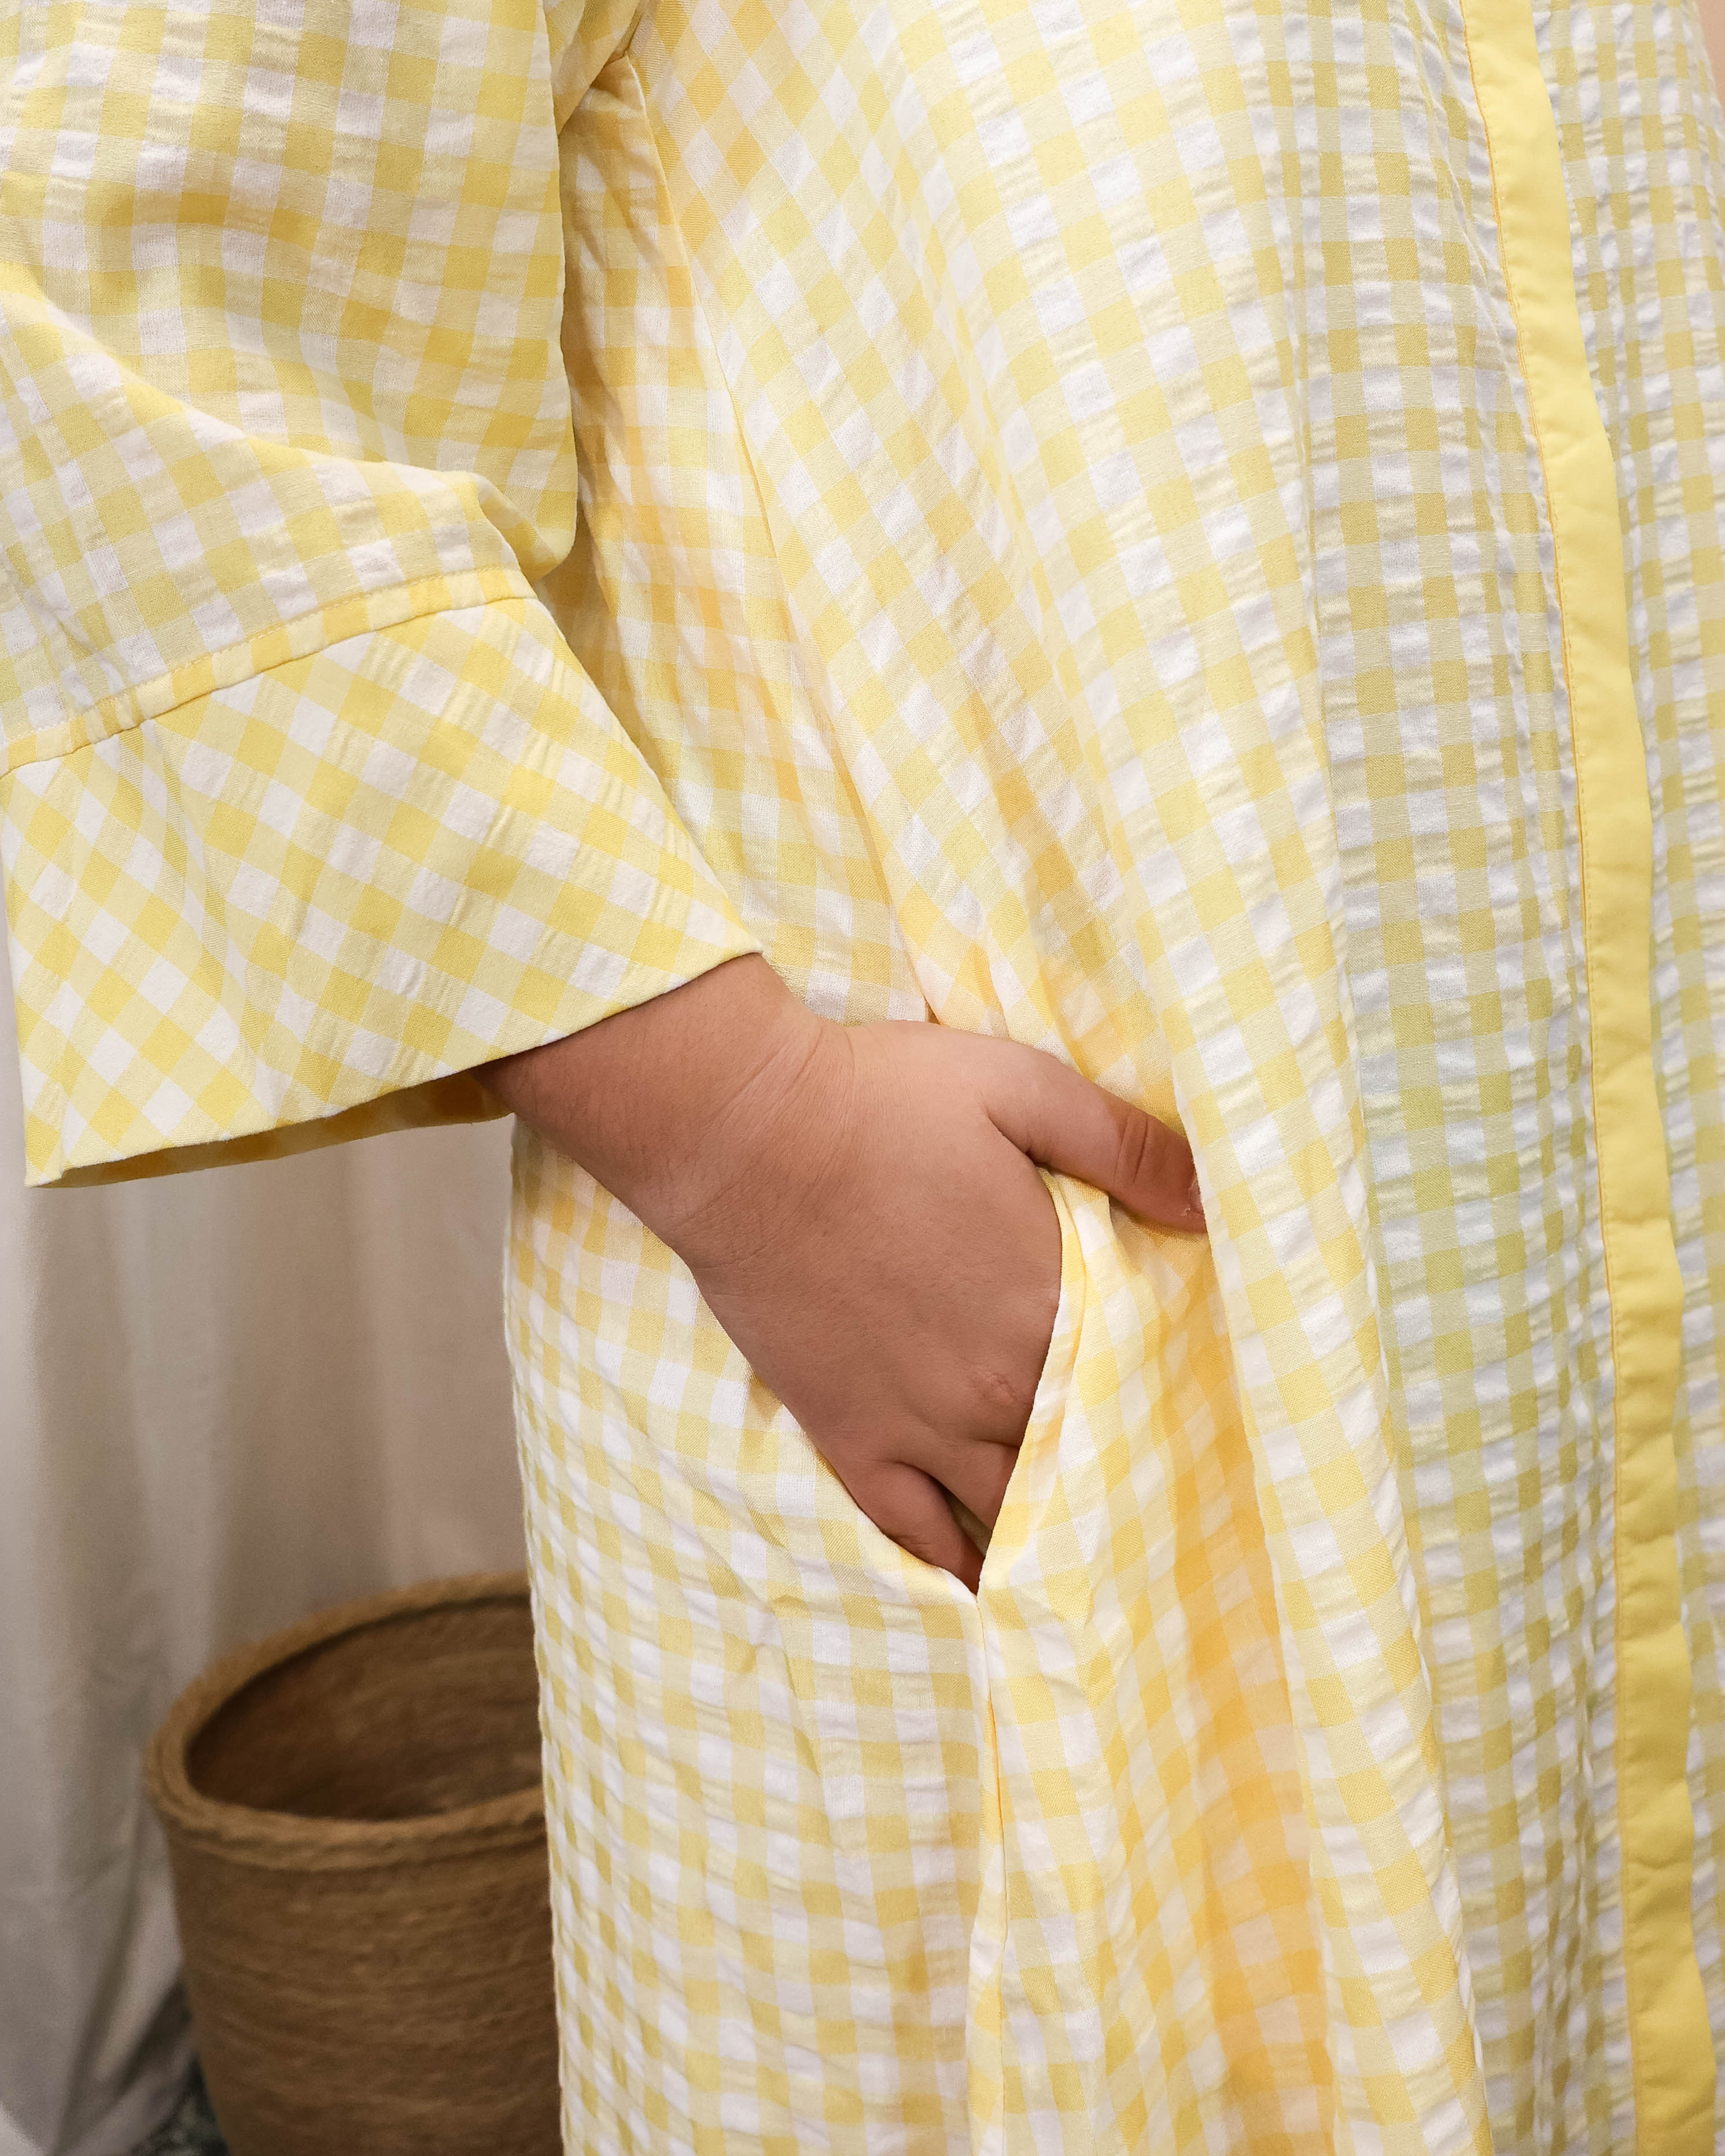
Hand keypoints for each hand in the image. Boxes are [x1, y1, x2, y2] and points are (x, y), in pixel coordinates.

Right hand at [484, 958, 1202, 1588]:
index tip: (1190, 1414)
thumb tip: (1214, 1204)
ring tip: (1087, 1567)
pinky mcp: (848, 1436)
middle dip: (1114, 1480)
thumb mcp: (1024, 1089)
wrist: (744, 1132)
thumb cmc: (883, 1099)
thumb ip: (1125, 1148)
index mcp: (1049, 1301)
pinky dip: (954, 1564)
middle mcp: (996, 1384)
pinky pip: (911, 1530)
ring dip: (1046, 1534)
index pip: (1134, 1376)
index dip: (1161, 1394)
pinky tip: (983, 1586)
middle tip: (1154, 1513)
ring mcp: (918, 1422)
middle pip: (1078, 1458)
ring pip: (1006, 1510)